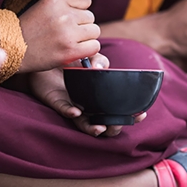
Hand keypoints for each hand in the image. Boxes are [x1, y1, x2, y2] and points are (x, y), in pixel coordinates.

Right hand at [19, 0, 100, 71]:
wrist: (14, 50)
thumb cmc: (31, 28)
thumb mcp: (44, 5)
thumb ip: (65, 1)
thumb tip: (89, 1)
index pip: (86, 0)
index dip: (78, 10)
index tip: (67, 18)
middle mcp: (63, 14)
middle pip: (90, 17)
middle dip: (81, 25)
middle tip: (66, 32)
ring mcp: (68, 33)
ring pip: (94, 31)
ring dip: (85, 38)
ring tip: (68, 40)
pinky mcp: (70, 50)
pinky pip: (94, 46)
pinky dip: (87, 50)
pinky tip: (74, 50)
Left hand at [28, 58, 145, 136]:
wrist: (45, 58)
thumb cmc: (70, 61)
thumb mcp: (88, 57)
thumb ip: (99, 61)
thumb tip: (101, 66)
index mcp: (99, 98)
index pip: (117, 111)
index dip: (130, 116)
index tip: (141, 114)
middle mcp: (87, 106)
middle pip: (104, 125)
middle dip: (113, 128)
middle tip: (118, 123)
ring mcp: (72, 106)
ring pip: (84, 125)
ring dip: (93, 128)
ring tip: (99, 127)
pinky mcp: (57, 102)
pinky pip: (64, 110)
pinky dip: (70, 112)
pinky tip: (76, 112)